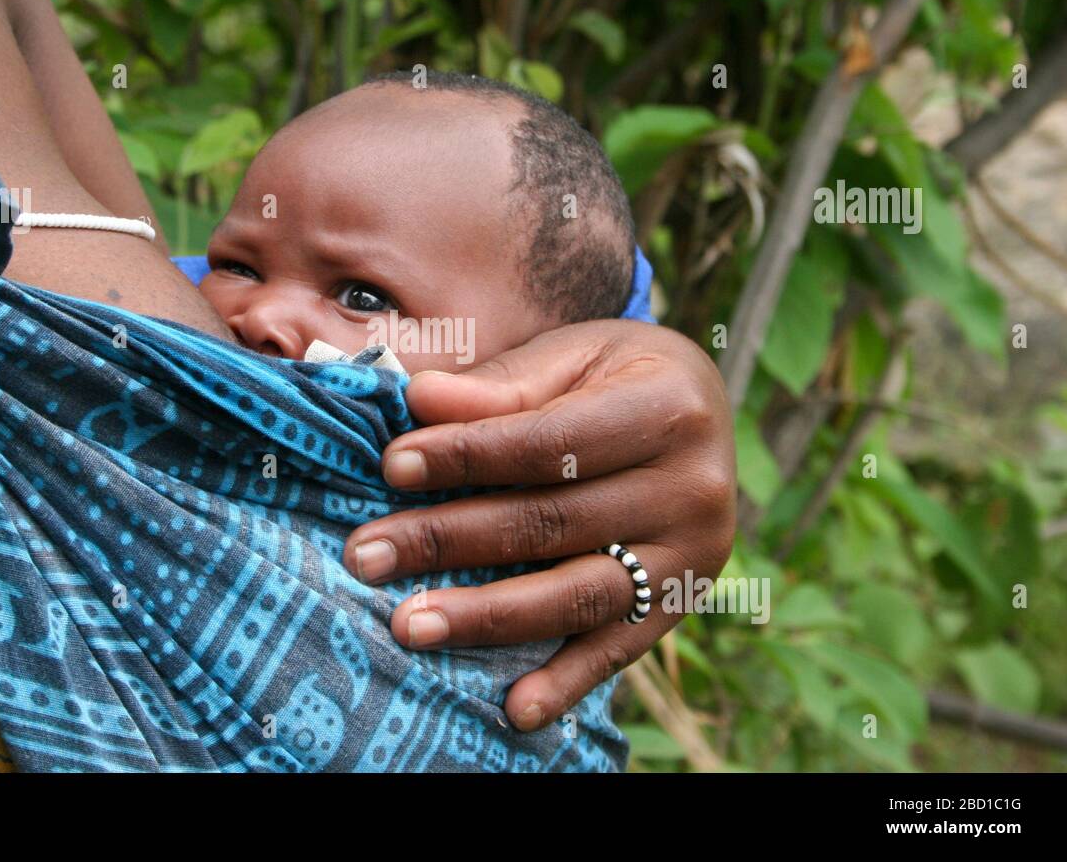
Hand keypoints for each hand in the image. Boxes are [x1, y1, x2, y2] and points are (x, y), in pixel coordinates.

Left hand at [342, 319, 735, 730]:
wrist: (699, 411)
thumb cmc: (614, 375)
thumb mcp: (570, 356)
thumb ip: (501, 386)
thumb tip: (418, 399)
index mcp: (667, 406)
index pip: (550, 443)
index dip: (466, 456)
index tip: (391, 466)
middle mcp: (693, 486)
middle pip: (553, 523)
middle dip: (450, 541)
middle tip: (368, 554)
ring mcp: (694, 553)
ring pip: (578, 593)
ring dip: (487, 616)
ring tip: (408, 624)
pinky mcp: (684, 601)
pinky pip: (618, 647)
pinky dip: (567, 683)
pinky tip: (515, 709)